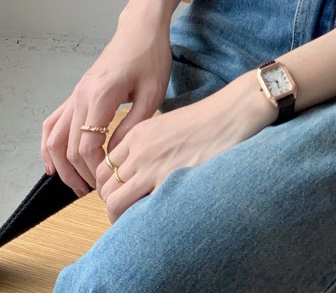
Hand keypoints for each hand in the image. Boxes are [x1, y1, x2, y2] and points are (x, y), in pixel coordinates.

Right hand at [41, 21, 171, 196]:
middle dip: (79, 173)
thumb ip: (132, 125)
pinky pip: (53, 122)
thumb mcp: (152, 93)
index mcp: (100, 96)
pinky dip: (49, 145)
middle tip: (96, 192)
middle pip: (67, 146)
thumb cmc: (151, 57)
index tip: (109, 180)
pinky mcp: (77, 93)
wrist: (141, 30)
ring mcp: (75, 94)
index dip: (95, 168)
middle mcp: (81, 96)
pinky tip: (53, 164)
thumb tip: (114, 155)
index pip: (86, 145)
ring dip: (60, 165)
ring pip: (54, 137)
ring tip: (76, 186)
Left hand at [94, 69, 276, 222]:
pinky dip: (138, 218)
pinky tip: (151, 219)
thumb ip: (150, 145)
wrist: (230, 113)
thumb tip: (143, 168)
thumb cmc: (207, 119)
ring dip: (120, 215)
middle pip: (106, 186)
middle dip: (112, 202)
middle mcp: (138, 150)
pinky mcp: (167, 179)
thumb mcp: (169, 125)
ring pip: (115, 200)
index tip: (120, 194)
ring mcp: (151, 165)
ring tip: (134, 221)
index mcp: (137, 134)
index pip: (105, 168)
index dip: (109, 185)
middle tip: (126, 212)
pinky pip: (138, 207)